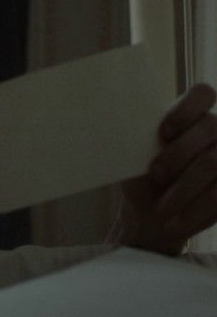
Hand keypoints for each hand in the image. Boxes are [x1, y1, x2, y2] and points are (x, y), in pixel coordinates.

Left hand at [111, 83, 216, 254]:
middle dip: (179, 153)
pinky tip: (175, 222)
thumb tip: (110, 119)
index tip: (162, 132)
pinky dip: (195, 211)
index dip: (186, 109)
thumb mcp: (132, 155)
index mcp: (189, 117)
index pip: (202, 94)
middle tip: (155, 174)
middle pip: (210, 127)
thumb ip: (134, 134)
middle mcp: (215, 132)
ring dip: (184, 188)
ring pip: (216, 162)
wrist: (149, 216)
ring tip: (162, 209)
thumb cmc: (140, 178)